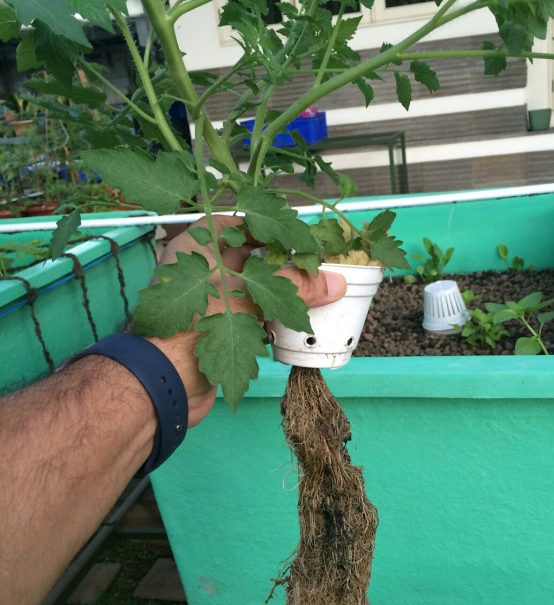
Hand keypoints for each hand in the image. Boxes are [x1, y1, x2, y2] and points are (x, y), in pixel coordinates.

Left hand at [148, 213, 346, 424]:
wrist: (166, 382)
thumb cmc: (200, 324)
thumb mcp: (253, 298)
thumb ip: (295, 287)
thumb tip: (337, 282)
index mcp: (197, 247)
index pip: (236, 222)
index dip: (268, 226)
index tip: (299, 234)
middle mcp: (197, 269)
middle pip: (247, 258)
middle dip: (279, 263)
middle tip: (313, 265)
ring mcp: (203, 302)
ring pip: (248, 290)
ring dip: (276, 294)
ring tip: (311, 293)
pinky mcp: (212, 331)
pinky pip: (246, 317)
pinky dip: (267, 319)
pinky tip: (291, 325)